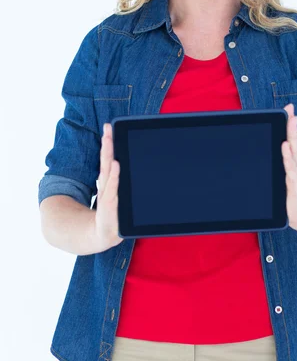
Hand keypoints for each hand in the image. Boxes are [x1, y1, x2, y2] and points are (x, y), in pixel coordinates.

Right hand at [94, 123, 123, 250]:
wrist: (104, 233)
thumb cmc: (115, 211)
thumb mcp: (119, 193)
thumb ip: (122, 180)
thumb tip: (128, 165)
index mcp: (110, 179)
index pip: (108, 157)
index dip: (108, 142)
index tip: (109, 126)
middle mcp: (107, 183)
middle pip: (106, 160)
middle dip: (107, 143)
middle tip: (107, 128)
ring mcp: (107, 193)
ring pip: (107, 170)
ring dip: (108, 154)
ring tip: (108, 140)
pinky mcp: (109, 204)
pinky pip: (112, 187)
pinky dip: (114, 176)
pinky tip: (116, 164)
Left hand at [282, 103, 296, 234]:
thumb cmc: (292, 192)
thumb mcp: (286, 172)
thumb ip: (282, 158)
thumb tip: (276, 140)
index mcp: (296, 160)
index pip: (293, 138)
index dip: (291, 123)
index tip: (289, 108)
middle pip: (296, 144)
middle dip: (293, 128)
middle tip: (290, 114)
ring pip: (295, 158)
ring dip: (293, 144)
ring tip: (288, 132)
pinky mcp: (296, 189)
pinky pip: (292, 175)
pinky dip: (289, 164)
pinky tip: (286, 155)